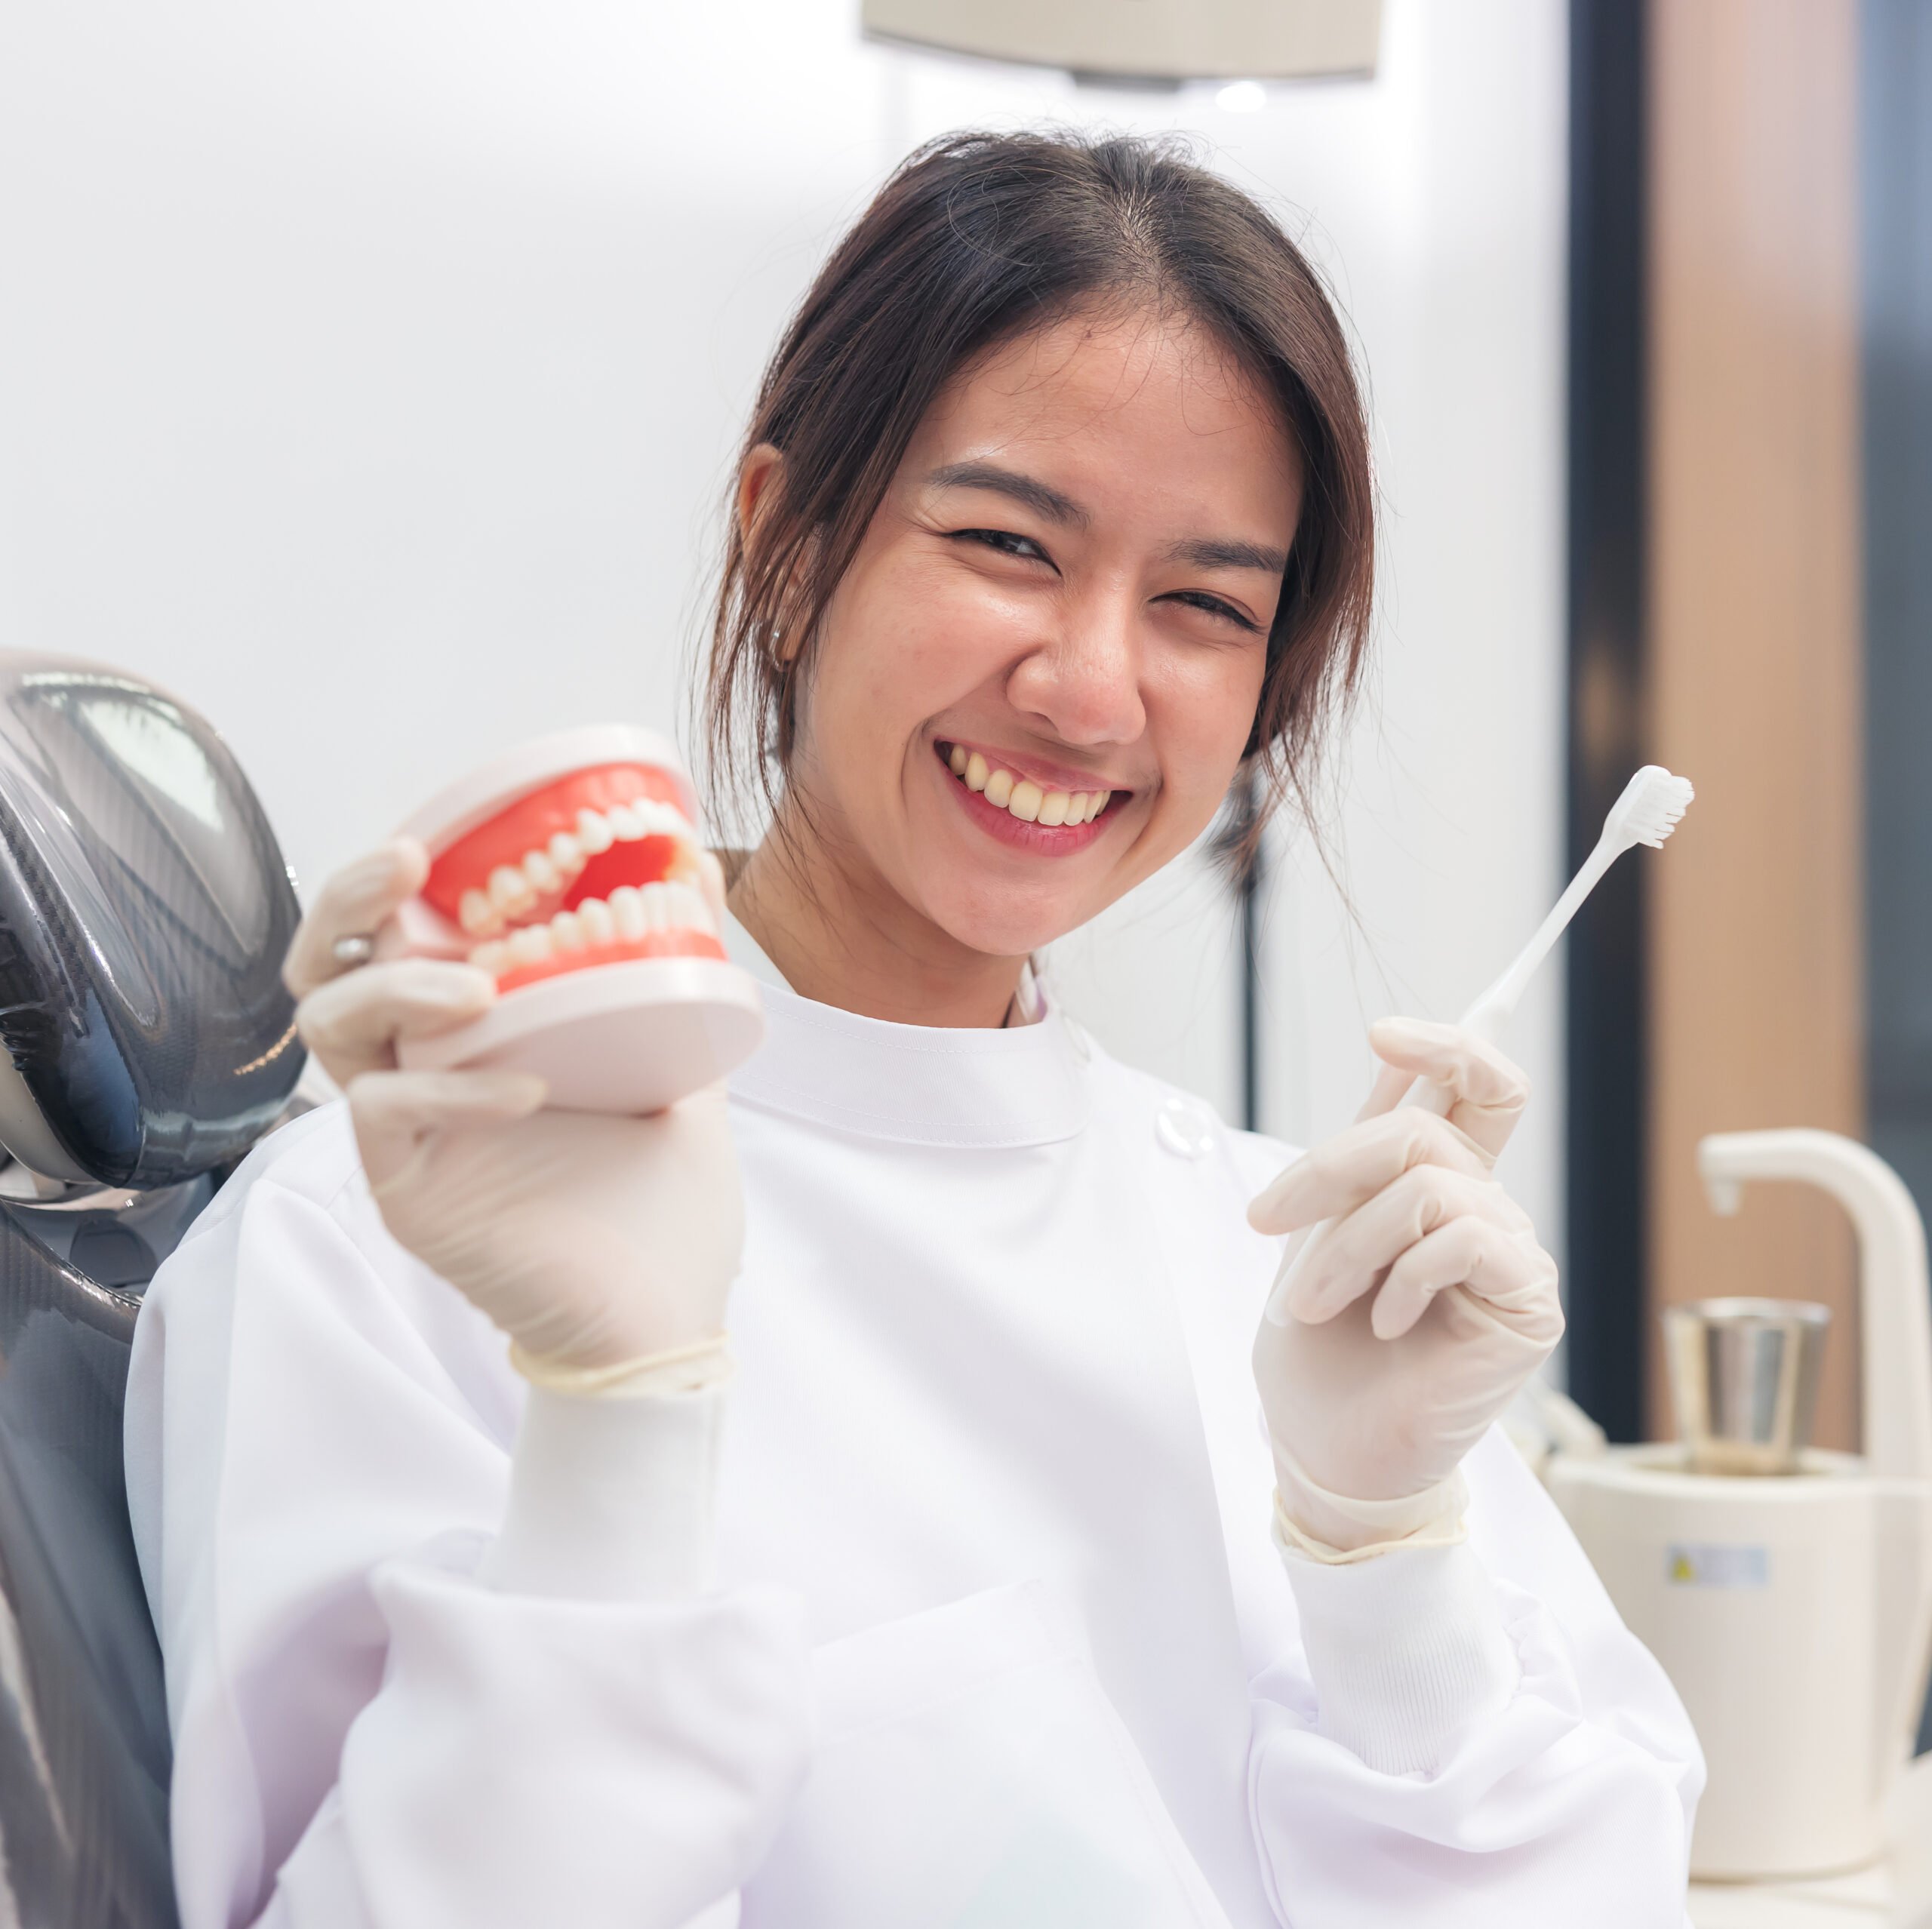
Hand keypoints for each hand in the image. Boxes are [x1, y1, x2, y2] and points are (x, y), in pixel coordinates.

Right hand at [286, 841, 742, 1375]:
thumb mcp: (682, 1061)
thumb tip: (701, 867)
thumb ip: (679, 971)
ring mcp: (408, 1132)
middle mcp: (425, 1069)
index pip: (394, 935)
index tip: (435, 837)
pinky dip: (448, 1091)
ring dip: (392, 989)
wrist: (670, 1312)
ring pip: (331, 1031)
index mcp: (477, 1030)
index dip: (389, 880)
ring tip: (475, 989)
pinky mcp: (407, 1193)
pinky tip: (526, 1090)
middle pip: (329, 968)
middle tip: (405, 867)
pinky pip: (384, 1118)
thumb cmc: (662, 1196)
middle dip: (348, 905)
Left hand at [1248, 1018, 1560, 1552]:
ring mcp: (1511, 1254)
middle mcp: (1485, 1209)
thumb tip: (1392, 1058)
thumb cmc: (1319, 1349)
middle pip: (1426, 1128)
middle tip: (1268, 1223)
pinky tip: (1383, 1324)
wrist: (1326, 1445)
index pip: (1477, 1088)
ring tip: (1316, 1303)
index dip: (1444, 1044)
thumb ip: (1362, 1152)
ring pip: (1429, 1184)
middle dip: (1328, 1168)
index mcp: (1440, 1183)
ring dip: (1347, 1243)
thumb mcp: (1318, 1230)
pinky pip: (1463, 1239)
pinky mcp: (1528, 1302)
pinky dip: (1401, 1277)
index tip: (1382, 1035)